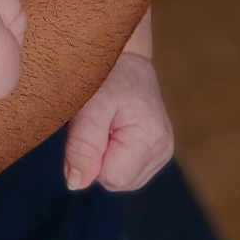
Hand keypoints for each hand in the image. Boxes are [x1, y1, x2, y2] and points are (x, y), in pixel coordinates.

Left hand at [63, 51, 173, 192]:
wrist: (124, 56)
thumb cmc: (106, 74)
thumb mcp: (89, 105)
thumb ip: (83, 145)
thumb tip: (76, 184)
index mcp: (151, 139)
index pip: (111, 178)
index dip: (92, 157)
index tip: (93, 126)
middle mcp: (163, 150)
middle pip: (116, 182)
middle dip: (99, 157)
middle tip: (98, 121)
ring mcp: (162, 151)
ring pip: (121, 178)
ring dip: (106, 155)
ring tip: (107, 122)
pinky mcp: (156, 151)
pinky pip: (127, 169)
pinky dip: (114, 154)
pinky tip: (115, 129)